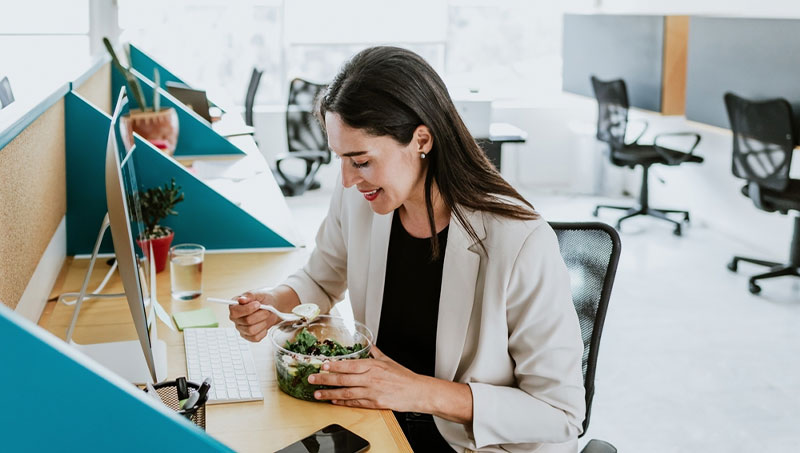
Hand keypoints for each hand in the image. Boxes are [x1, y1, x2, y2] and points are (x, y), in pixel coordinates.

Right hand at [228, 289, 280, 341]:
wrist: (272, 307)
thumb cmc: (263, 299)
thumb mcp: (257, 293)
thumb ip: (249, 296)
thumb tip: (241, 299)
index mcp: (234, 306)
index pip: (235, 312)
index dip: (248, 309)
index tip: (258, 304)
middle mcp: (236, 318)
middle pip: (247, 321)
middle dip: (260, 315)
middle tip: (266, 310)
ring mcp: (241, 328)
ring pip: (251, 330)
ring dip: (263, 323)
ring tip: (265, 317)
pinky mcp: (248, 336)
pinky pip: (255, 338)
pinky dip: (263, 331)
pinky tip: (264, 324)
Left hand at [308, 346, 427, 412]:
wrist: (417, 391)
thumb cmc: (404, 377)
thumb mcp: (389, 361)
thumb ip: (376, 353)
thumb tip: (369, 346)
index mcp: (373, 366)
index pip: (349, 365)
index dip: (334, 366)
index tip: (322, 366)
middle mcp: (370, 378)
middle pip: (343, 379)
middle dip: (325, 379)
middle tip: (312, 379)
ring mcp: (372, 392)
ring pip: (346, 392)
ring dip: (330, 393)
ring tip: (317, 393)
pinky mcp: (374, 403)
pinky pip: (355, 403)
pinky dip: (343, 402)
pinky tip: (334, 401)